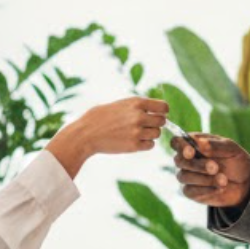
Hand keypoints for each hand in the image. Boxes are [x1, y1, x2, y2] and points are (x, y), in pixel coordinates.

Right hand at [48, 97, 168, 177]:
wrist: (85, 134)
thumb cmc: (100, 117)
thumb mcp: (120, 104)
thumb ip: (138, 106)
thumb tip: (156, 110)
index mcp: (136, 102)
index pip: (164, 107)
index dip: (162, 111)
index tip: (157, 114)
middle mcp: (139, 116)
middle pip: (162, 121)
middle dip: (155, 124)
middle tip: (144, 126)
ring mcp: (137, 131)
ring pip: (157, 134)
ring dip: (150, 134)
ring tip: (135, 133)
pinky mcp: (134, 145)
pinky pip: (150, 145)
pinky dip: (145, 144)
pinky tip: (133, 141)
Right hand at [173, 132, 249, 209]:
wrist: (244, 182)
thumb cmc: (235, 160)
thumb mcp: (231, 149)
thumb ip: (215, 145)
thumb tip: (199, 143)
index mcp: (193, 144)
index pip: (177, 142)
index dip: (180, 146)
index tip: (191, 151)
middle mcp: (186, 159)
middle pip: (179, 160)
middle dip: (197, 165)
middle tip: (215, 168)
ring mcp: (187, 176)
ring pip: (184, 176)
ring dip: (205, 179)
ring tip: (223, 180)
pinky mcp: (191, 192)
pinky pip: (190, 191)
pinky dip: (206, 190)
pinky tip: (220, 188)